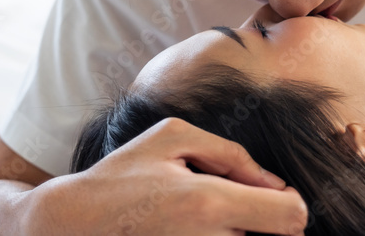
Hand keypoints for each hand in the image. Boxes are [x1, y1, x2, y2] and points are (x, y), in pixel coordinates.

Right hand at [33, 117, 307, 234]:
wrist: (73, 225)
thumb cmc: (120, 177)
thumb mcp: (171, 138)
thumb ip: (230, 153)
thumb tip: (273, 182)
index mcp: (208, 203)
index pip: (292, 217)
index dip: (290, 205)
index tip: (271, 198)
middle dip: (261, 223)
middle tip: (225, 210)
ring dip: (238, 235)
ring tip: (199, 221)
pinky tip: (188, 231)